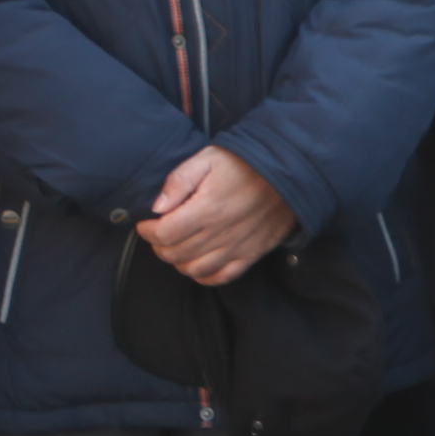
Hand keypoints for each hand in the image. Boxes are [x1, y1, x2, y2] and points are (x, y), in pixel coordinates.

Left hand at [145, 143, 299, 286]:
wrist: (288, 173)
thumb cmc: (245, 164)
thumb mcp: (208, 158)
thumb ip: (179, 180)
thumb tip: (157, 206)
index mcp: (206, 209)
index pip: (164, 234)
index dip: (148, 231)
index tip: (146, 223)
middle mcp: (219, 234)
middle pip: (175, 254)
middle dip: (159, 246)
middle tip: (160, 233)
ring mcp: (236, 247)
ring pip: (194, 269)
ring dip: (178, 261)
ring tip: (177, 246)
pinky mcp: (250, 255)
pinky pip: (221, 277)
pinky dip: (203, 275)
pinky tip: (197, 263)